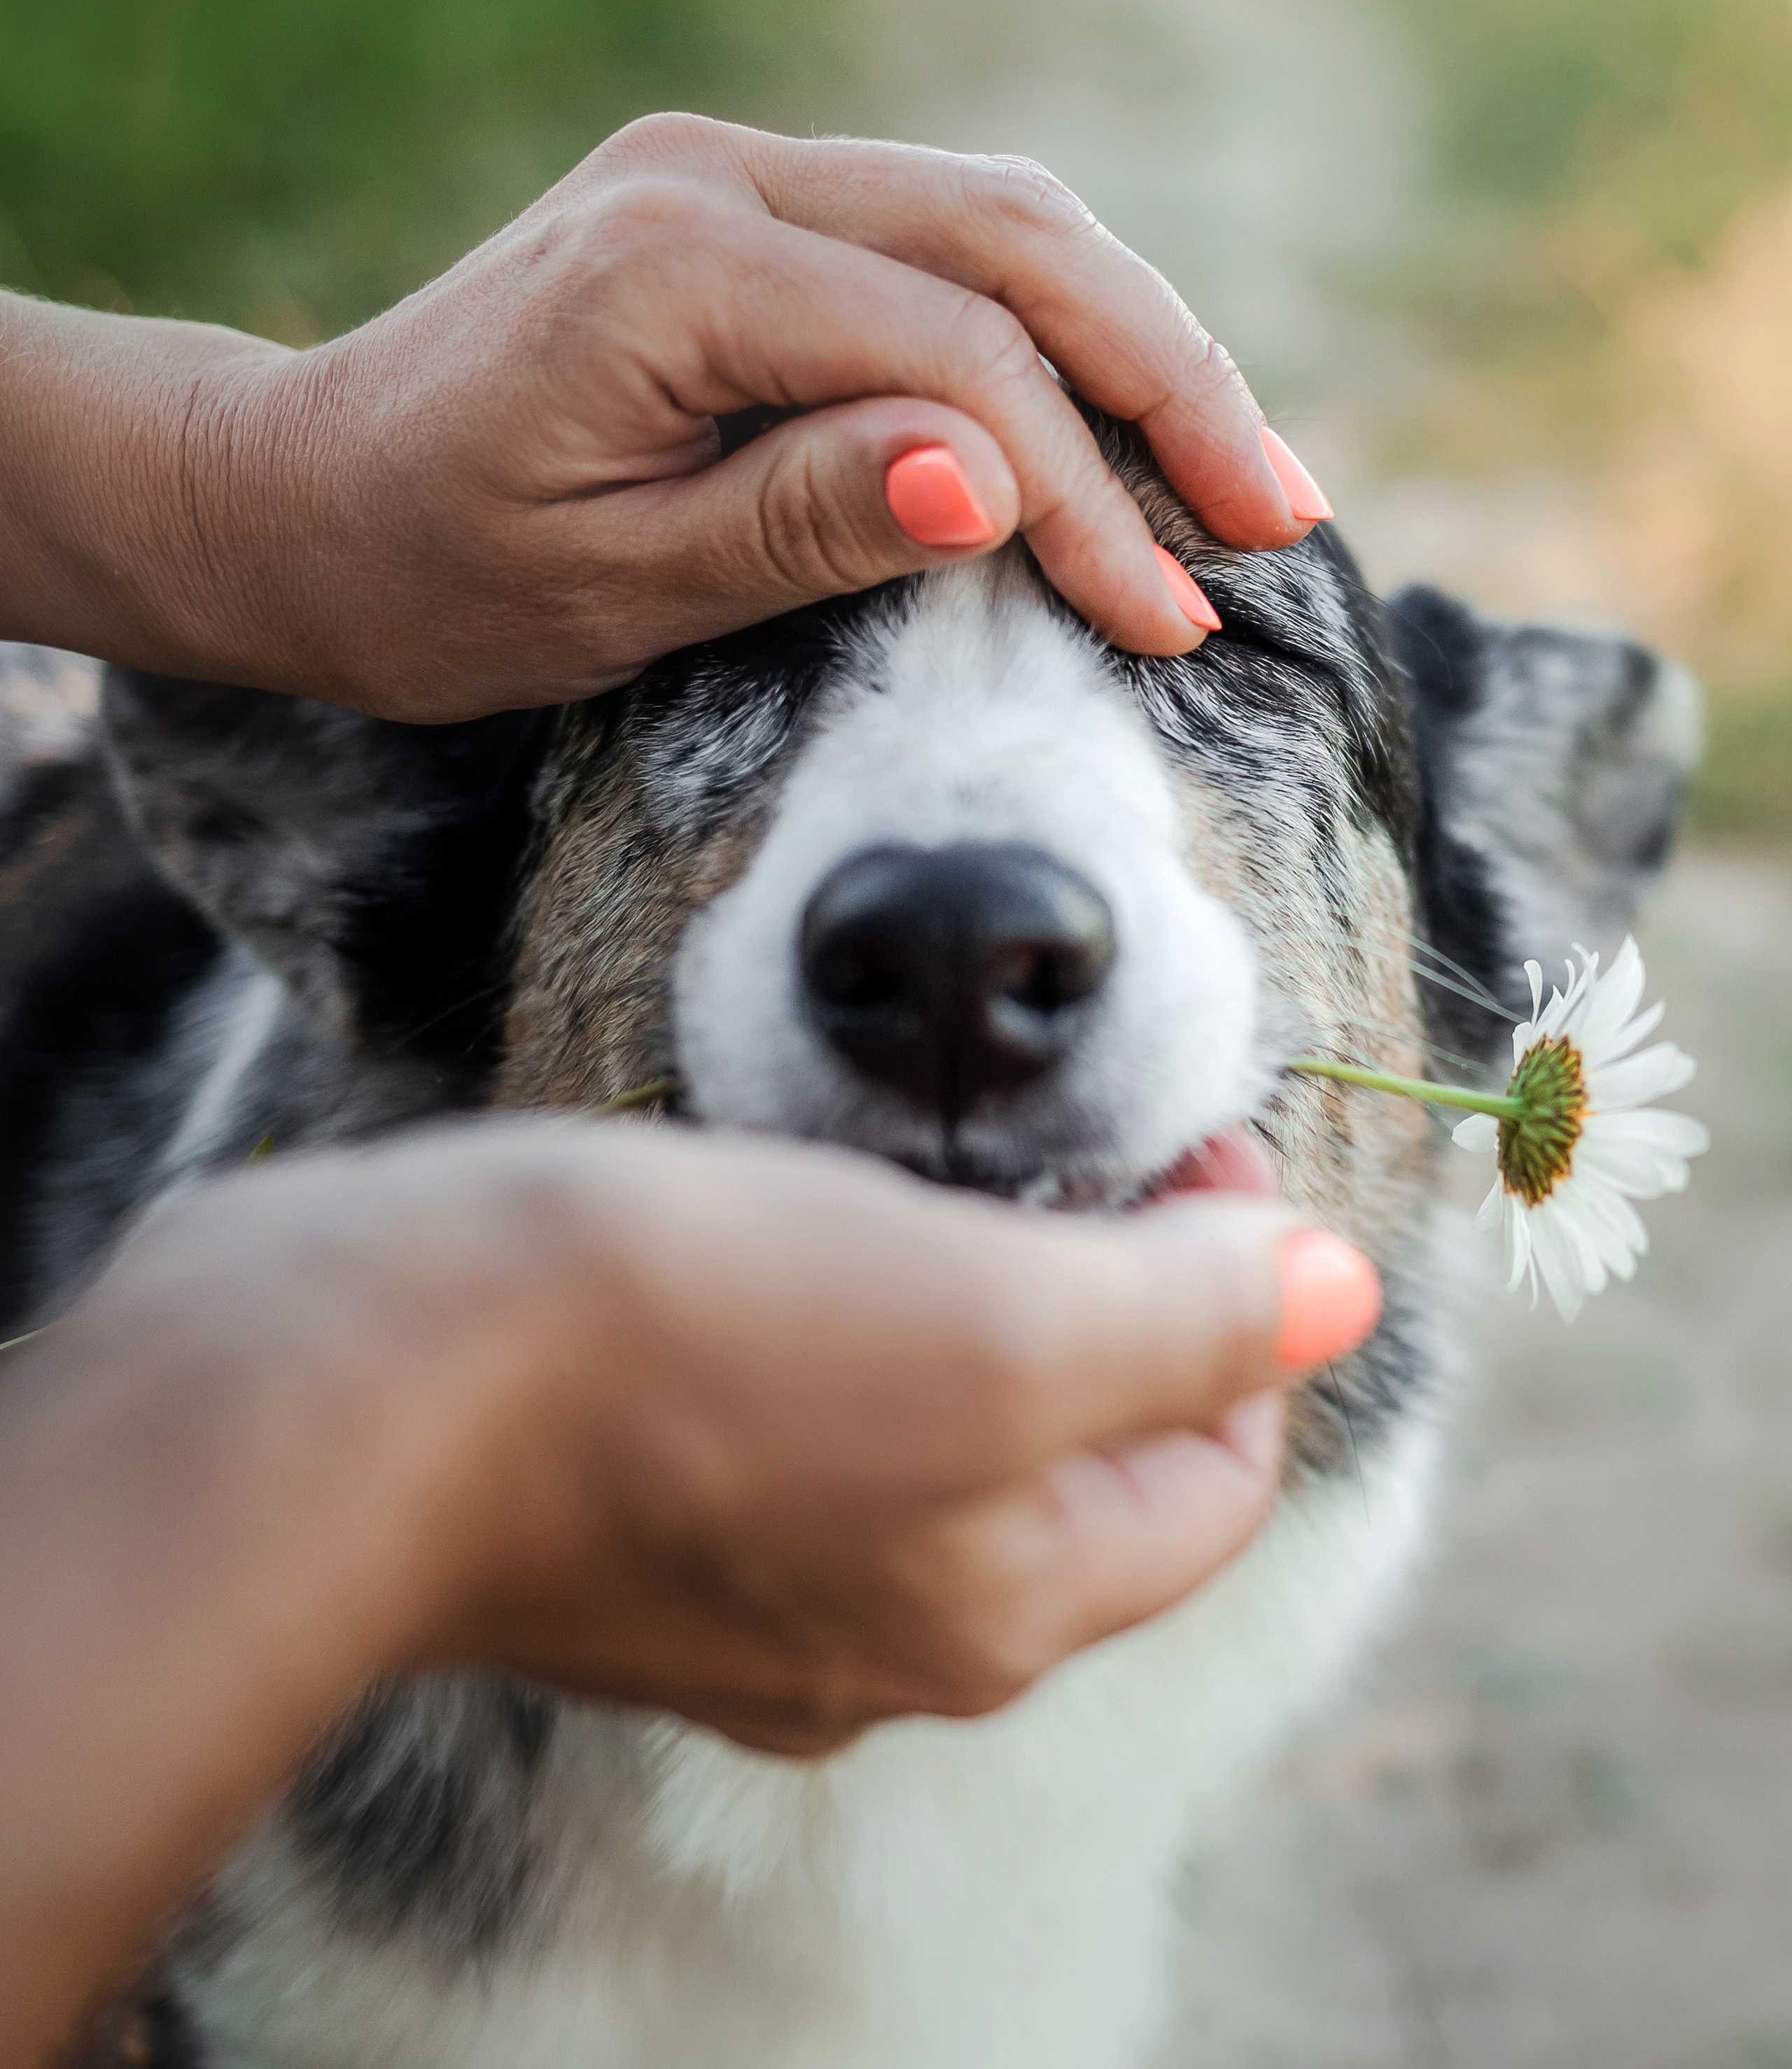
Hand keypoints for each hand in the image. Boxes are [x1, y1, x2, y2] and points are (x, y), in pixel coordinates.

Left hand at [0, 117, 1328, 720]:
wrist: (296, 493)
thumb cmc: (427, 570)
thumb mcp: (601, 586)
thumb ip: (796, 518)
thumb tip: (989, 476)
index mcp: (674, 267)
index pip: (952, 358)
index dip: (1082, 492)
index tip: (1165, 624)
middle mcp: (714, 173)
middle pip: (1014, 240)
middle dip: (1170, 378)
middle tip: (1279, 518)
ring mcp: (731, 168)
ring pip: (1001, 217)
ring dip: (1138, 334)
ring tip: (1245, 468)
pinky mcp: (746, 203)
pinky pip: (944, 235)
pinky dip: (1055, 317)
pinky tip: (1127, 404)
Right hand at [0, 1118, 1380, 2056]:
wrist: (343, 1379)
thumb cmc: (675, 1340)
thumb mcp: (989, 1326)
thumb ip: (1182, 1320)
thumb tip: (1341, 1290)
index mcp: (997, 1608)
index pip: (1215, 1468)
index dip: (1237, 1292)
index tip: (1180, 1135)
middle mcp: (881, 1636)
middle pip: (1078, 1454)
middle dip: (1107, 1290)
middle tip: (1055, 1136)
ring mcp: (743, 1592)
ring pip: (932, 1432)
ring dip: (963, 1294)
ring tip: (916, 1158)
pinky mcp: (629, 1518)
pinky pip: (795, 1417)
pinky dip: (829, 1315)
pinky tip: (776, 1219)